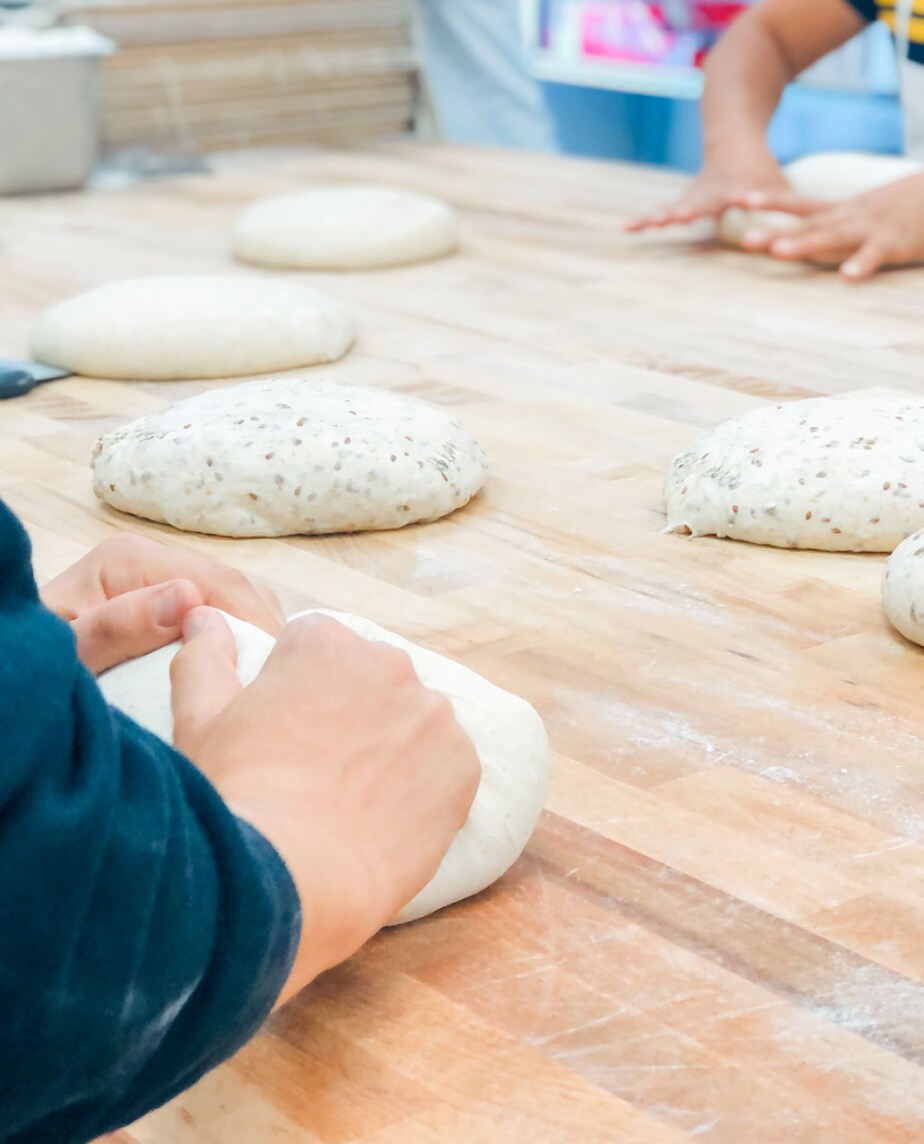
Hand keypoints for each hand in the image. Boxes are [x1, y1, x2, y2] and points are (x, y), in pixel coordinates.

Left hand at [42, 534, 282, 674]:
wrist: (18, 671)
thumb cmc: (38, 670)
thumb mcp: (70, 655)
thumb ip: (116, 628)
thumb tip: (186, 599)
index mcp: (129, 559)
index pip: (218, 582)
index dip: (254, 626)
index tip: (273, 676)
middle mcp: (152, 559)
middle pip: (236, 589)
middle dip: (265, 634)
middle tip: (286, 687)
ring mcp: (165, 579)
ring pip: (239, 601)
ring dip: (260, 639)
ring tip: (276, 685)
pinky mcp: (173, 602)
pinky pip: (227, 616)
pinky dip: (246, 643)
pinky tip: (253, 678)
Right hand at [170, 609, 480, 1000]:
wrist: (289, 877)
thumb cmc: (237, 795)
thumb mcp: (200, 719)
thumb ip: (205, 657)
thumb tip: (204, 615)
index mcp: (325, 642)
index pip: (316, 650)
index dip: (296, 694)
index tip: (285, 736)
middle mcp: (388, 663)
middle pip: (371, 681)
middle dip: (351, 714)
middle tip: (318, 771)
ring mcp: (432, 714)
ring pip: (413, 723)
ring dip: (392, 748)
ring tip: (355, 800)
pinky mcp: (463, 764)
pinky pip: (447, 767)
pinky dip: (426, 789)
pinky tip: (389, 819)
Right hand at [624, 154, 788, 232]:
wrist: (729, 139)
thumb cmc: (759, 170)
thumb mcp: (779, 186)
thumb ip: (791, 209)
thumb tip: (814, 229)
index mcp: (737, 188)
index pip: (741, 195)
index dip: (743, 197)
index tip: (742, 198)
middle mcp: (712, 193)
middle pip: (699, 204)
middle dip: (684, 211)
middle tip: (673, 217)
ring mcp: (692, 197)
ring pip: (673, 208)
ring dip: (656, 217)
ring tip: (636, 224)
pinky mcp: (681, 203)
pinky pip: (661, 214)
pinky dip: (643, 221)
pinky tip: (625, 227)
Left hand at [728, 173, 923, 279]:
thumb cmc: (905, 207)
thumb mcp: (864, 211)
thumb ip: (834, 222)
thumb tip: (803, 234)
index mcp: (842, 211)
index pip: (799, 204)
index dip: (768, 201)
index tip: (737, 199)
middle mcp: (851, 217)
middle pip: (807, 225)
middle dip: (775, 232)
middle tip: (744, 239)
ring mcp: (871, 229)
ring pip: (833, 237)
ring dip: (806, 244)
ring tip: (778, 251)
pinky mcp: (895, 243)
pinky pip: (877, 256)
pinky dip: (862, 264)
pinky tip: (847, 276)